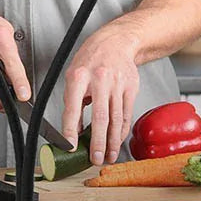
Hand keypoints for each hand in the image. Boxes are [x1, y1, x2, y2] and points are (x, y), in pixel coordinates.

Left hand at [61, 21, 140, 165]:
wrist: (116, 42)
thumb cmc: (91, 58)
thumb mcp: (74, 74)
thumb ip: (73, 100)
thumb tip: (74, 129)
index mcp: (79, 76)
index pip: (73, 107)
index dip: (71, 129)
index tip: (70, 146)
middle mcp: (99, 80)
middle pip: (99, 117)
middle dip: (97, 142)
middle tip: (95, 159)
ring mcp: (117, 85)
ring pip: (115, 119)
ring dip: (112, 142)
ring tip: (108, 156)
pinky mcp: (130, 89)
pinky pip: (126, 115)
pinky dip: (121, 131)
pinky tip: (117, 141)